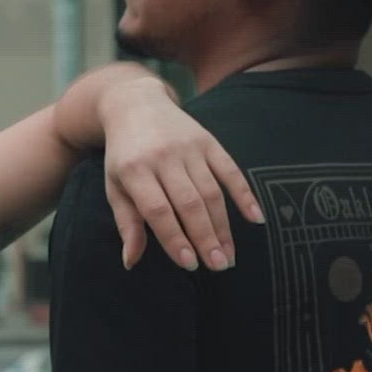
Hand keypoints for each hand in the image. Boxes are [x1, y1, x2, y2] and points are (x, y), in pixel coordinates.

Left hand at [96, 67, 263, 271]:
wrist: (135, 105)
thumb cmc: (123, 156)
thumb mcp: (115, 187)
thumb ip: (127, 223)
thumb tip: (131, 262)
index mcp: (135, 170)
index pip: (158, 210)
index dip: (175, 238)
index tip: (189, 265)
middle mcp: (163, 157)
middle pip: (190, 203)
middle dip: (205, 238)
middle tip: (218, 266)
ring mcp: (189, 147)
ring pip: (211, 192)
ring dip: (223, 226)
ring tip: (228, 255)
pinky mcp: (208, 141)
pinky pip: (230, 169)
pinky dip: (244, 194)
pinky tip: (256, 218)